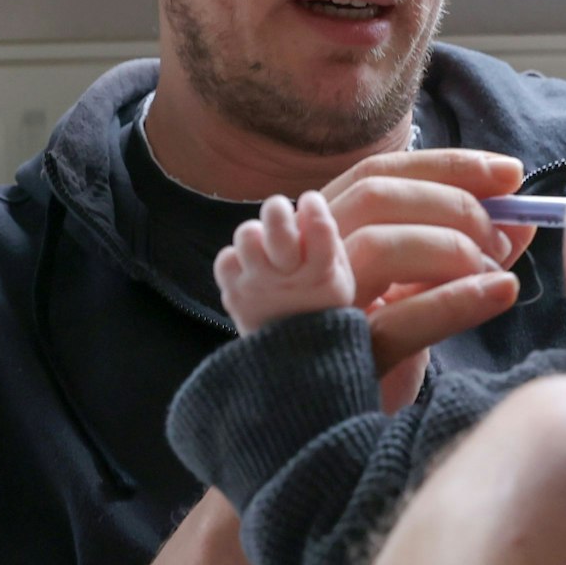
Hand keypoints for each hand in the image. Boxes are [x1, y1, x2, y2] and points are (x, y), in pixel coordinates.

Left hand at [216, 192, 355, 335]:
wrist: (294, 362)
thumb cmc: (320, 308)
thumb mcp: (340, 279)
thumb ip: (328, 242)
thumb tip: (304, 207)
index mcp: (323, 273)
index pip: (319, 226)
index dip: (313, 204)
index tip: (311, 202)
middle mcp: (288, 278)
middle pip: (276, 226)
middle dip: (277, 209)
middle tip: (279, 212)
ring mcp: (258, 287)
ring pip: (247, 235)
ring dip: (256, 233)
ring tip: (264, 244)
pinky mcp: (233, 295)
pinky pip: (225, 259)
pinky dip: (235, 259)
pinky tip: (249, 267)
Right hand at [318, 150, 538, 411]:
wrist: (325, 432)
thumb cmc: (370, 352)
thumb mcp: (416, 291)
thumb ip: (463, 251)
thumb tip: (520, 220)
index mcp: (322, 232)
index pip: (379, 174)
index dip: (449, 166)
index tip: (511, 175)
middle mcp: (309, 260)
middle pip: (375, 197)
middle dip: (454, 201)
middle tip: (505, 233)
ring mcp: (317, 308)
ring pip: (377, 246)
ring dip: (452, 245)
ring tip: (497, 267)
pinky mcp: (340, 361)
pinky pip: (398, 322)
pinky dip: (456, 301)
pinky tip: (500, 291)